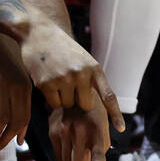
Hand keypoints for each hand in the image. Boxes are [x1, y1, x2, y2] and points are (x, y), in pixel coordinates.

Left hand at [0, 27, 31, 153]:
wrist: (1, 32)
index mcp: (3, 84)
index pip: (3, 118)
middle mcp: (19, 86)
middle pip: (17, 121)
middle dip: (6, 139)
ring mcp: (27, 85)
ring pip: (26, 116)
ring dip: (16, 133)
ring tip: (6, 144)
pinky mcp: (30, 84)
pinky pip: (29, 108)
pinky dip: (23, 122)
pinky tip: (17, 132)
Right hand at [20, 18, 123, 132]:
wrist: (38, 31)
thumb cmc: (61, 48)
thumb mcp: (82, 59)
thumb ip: (89, 79)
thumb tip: (90, 106)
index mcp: (93, 68)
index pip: (108, 96)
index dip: (116, 114)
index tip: (121, 129)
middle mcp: (80, 74)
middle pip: (85, 106)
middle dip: (77, 101)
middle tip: (69, 86)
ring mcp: (63, 79)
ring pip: (67, 105)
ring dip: (62, 97)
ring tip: (56, 77)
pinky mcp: (46, 83)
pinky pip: (53, 103)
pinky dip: (51, 97)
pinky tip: (47, 79)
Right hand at [49, 93, 109, 160]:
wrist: (75, 92)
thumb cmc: (94, 114)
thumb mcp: (103, 129)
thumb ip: (99, 152)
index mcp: (97, 131)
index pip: (98, 155)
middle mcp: (80, 131)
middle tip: (84, 159)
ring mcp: (64, 131)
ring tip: (76, 148)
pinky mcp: (53, 131)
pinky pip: (57, 157)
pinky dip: (63, 157)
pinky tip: (67, 144)